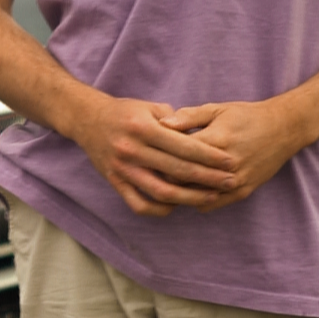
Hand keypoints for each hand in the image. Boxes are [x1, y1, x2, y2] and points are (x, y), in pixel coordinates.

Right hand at [70, 93, 240, 215]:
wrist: (87, 119)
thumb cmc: (125, 112)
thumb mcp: (150, 108)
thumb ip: (177, 122)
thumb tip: (203, 139)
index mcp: (143, 128)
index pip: (184, 146)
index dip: (210, 156)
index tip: (230, 162)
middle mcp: (131, 150)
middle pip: (177, 171)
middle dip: (208, 178)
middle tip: (231, 181)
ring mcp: (122, 169)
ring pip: (161, 192)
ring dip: (190, 198)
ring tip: (211, 198)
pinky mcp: (114, 181)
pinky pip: (139, 204)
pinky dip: (160, 209)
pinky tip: (177, 205)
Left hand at [159, 98, 313, 210]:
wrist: (285, 129)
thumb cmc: (246, 116)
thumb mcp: (217, 109)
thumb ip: (188, 117)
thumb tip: (161, 123)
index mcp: (216, 140)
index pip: (176, 155)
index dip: (159, 156)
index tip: (147, 155)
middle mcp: (226, 164)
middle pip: (183, 179)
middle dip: (165, 176)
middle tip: (150, 173)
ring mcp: (236, 180)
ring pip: (196, 195)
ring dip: (179, 192)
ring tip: (163, 185)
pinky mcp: (243, 191)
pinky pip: (212, 203)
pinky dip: (196, 200)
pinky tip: (186, 192)